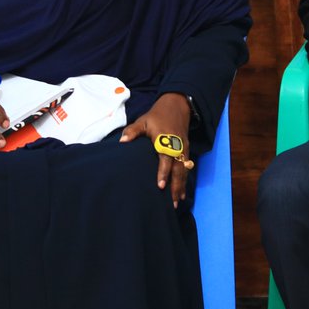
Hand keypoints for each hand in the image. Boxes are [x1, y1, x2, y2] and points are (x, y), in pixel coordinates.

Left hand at [119, 93, 191, 207]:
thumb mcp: (143, 120)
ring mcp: (183, 149)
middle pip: (177, 169)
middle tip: (172, 202)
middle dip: (175, 186)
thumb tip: (122, 141)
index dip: (163, 172)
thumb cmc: (157, 116)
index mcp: (165, 139)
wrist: (176, 106)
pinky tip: (182, 192)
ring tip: (177, 202)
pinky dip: (184, 180)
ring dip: (181, 186)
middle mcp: (176, 146)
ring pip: (183, 171)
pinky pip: (186, 168)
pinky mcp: (186, 150)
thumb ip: (133, 131)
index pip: (165, 158)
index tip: (159, 186)